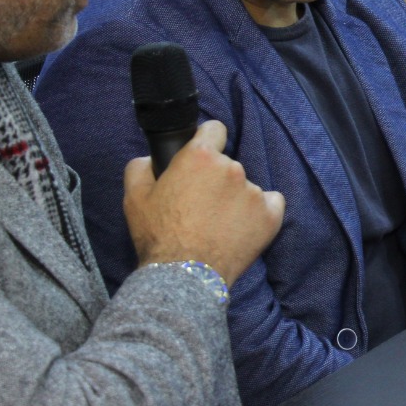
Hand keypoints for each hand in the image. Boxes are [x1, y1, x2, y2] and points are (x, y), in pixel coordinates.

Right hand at [123, 120, 283, 285]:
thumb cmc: (158, 236)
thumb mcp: (134, 197)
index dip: (206, 140)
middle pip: (227, 164)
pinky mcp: (270, 216)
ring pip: (245, 187)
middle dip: (215, 179)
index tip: (200, 157)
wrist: (184, 276)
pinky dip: (259, 213)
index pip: (214, 129)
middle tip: (199, 204)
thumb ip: (140, 166)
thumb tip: (150, 158)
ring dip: (234, 199)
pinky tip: (241, 228)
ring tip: (217, 225)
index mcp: (201, 156)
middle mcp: (232, 168)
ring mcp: (254, 192)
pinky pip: (270, 204)